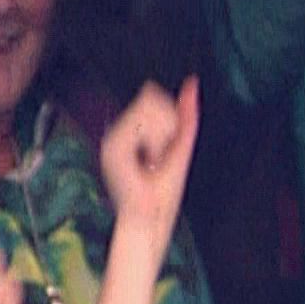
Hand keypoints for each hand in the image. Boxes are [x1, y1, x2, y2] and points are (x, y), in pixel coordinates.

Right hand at [100, 77, 200, 258]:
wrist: (148, 218)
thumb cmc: (163, 193)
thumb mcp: (180, 146)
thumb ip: (186, 115)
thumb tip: (191, 84)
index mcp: (129, 131)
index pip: (153, 95)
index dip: (170, 117)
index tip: (164, 147)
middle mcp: (116, 132)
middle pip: (153, 97)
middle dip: (167, 124)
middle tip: (159, 155)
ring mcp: (112, 139)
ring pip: (149, 108)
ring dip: (162, 135)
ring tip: (153, 160)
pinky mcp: (113, 147)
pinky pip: (144, 124)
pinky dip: (156, 142)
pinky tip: (150, 160)